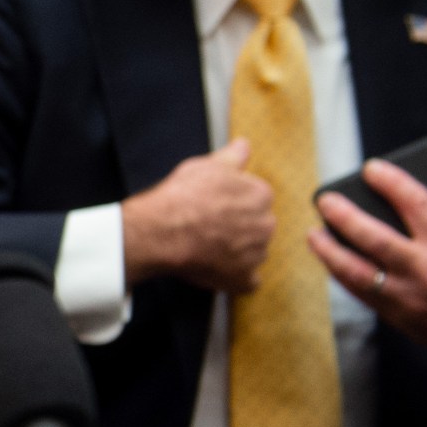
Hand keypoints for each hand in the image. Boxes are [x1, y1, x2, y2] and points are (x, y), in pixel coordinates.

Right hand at [122, 139, 274, 292]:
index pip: (256, 198)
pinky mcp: (243, 278)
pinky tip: (217, 270)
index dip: (233, 202)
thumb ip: (232, 157)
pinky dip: (235, 277)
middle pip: (257, 225)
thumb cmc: (182, 197)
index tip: (216, 206)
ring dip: (238, 252)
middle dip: (240, 228)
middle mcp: (266, 224)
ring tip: (209, 249)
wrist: (161, 232)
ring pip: (253, 252)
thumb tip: (244, 145)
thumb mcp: (206, 165)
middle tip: (210, 228)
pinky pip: (247, 280)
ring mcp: (256, 254)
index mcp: (260, 195)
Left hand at [311, 158, 426, 377]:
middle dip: (344, 216)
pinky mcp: (396, 317)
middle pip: (373, 238)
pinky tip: (330, 260)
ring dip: (328, 251)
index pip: (416, 205)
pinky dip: (341, 274)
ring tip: (313, 234)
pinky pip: (360, 292)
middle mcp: (425, 272)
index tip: (371, 168)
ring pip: (355, 271)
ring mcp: (407, 298)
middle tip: (325, 201)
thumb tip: (399, 217)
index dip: (391, 182)